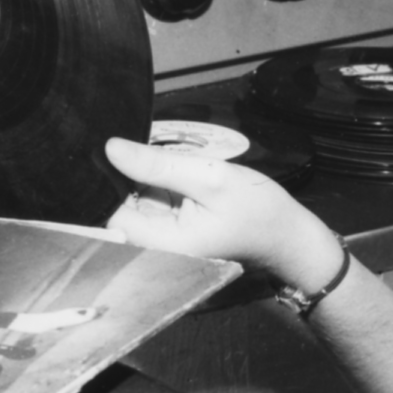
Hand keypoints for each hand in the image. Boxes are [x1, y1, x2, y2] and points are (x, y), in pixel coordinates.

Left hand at [103, 136, 341, 292]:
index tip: (107, 150)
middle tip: (136, 144)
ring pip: (133, 203)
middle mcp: (155, 248)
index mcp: (162, 244)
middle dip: (123, 177)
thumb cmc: (256, 208)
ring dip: (140, 179)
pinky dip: (154, 184)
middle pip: (118, 209)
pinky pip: (149, 204)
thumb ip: (158, 164)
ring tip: (155, 153)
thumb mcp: (209, 177)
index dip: (105, 181)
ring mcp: (163, 240)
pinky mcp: (171, 230)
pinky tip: (166, 167)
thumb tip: (111, 149)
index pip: (110, 214)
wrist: (287, 236)